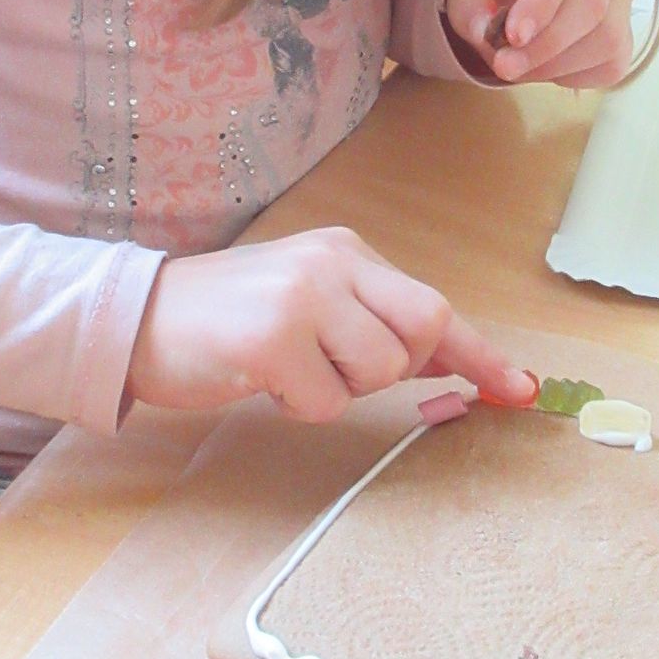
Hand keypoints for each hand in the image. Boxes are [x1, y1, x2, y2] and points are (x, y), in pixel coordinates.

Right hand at [124, 225, 539, 422]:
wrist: (137, 320)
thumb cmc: (227, 322)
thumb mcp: (309, 306)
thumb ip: (373, 326)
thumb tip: (449, 366)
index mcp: (345, 251)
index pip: (433, 305)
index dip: (481, 354)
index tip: (521, 391)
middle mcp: (331, 263)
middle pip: (424, 328)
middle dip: (398, 367)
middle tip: (342, 371)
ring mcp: (302, 297)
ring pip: (378, 371)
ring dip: (339, 391)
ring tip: (289, 371)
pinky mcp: (271, 339)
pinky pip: (325, 402)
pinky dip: (298, 406)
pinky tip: (260, 381)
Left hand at [442, 0, 633, 88]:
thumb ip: (472, 14)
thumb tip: (488, 34)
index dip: (538, 7)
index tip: (513, 37)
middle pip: (591, 5)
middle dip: (546, 45)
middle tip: (506, 67)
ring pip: (606, 38)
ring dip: (558, 65)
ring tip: (521, 68)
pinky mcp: (626, 35)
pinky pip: (611, 64)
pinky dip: (574, 76)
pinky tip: (547, 68)